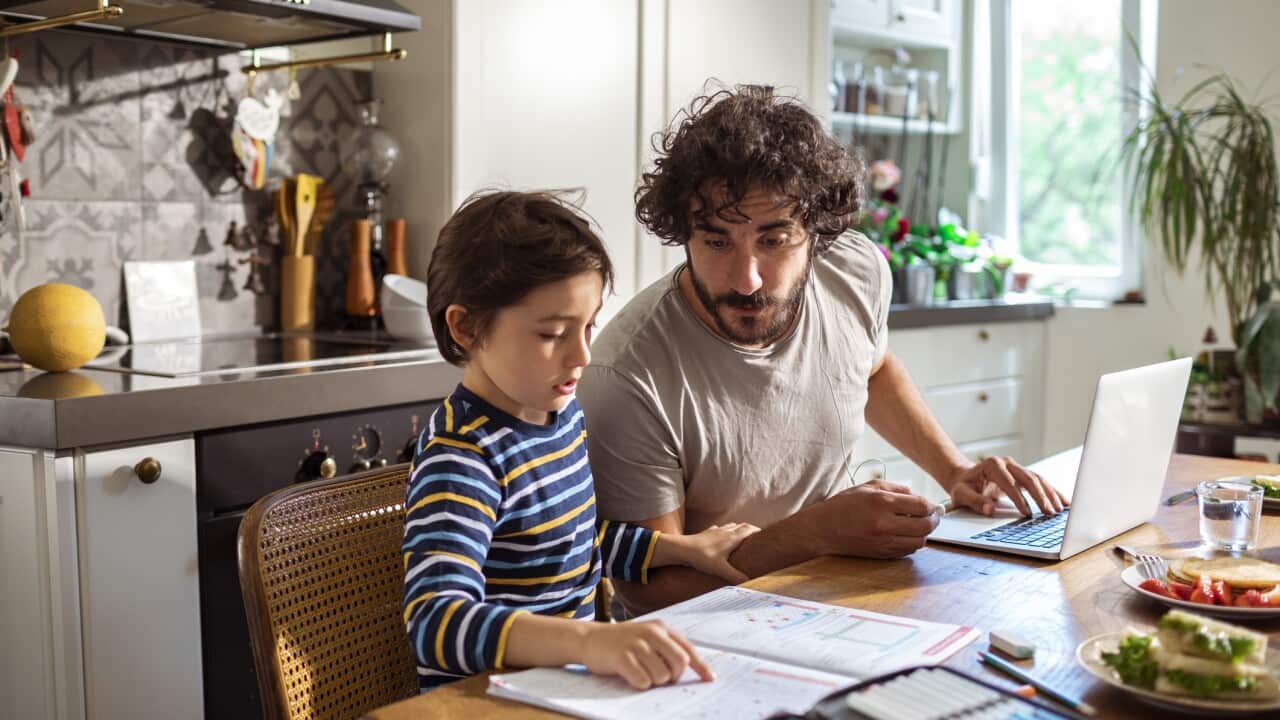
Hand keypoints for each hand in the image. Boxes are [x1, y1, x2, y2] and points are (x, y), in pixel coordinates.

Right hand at [580, 620, 713, 688]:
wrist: (589, 638)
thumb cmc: (622, 642)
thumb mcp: (647, 637)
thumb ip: (667, 648)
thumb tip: (690, 669)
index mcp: (661, 627)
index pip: (688, 649)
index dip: (701, 666)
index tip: (710, 679)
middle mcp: (652, 633)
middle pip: (680, 663)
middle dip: (673, 676)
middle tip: (661, 677)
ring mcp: (636, 644)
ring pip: (662, 675)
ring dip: (654, 681)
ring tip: (642, 673)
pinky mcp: (622, 657)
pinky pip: (643, 681)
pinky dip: (640, 684)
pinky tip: (631, 676)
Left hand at [672, 523, 759, 583]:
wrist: (681, 548)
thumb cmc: (701, 557)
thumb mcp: (720, 569)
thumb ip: (735, 576)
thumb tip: (749, 583)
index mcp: (732, 538)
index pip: (750, 530)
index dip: (759, 531)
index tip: (767, 536)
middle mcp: (725, 531)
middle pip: (742, 526)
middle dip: (751, 530)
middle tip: (757, 537)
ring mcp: (715, 531)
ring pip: (731, 525)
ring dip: (738, 529)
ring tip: (742, 537)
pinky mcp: (706, 533)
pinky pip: (719, 529)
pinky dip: (724, 531)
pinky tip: (721, 536)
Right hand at [816, 479, 939, 558]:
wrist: (822, 530)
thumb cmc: (843, 505)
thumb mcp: (868, 488)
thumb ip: (896, 488)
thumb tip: (918, 496)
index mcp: (882, 503)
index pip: (921, 506)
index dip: (931, 506)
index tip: (932, 506)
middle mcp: (885, 524)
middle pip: (925, 526)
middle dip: (933, 520)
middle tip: (933, 516)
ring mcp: (884, 542)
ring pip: (919, 542)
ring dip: (924, 534)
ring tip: (918, 526)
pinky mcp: (882, 554)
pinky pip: (907, 551)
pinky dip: (912, 543)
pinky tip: (906, 535)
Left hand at [944, 456, 1068, 515]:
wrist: (964, 477)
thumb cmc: (963, 486)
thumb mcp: (961, 494)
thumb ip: (975, 501)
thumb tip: (990, 510)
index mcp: (992, 465)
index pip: (1009, 483)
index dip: (1019, 498)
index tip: (1027, 513)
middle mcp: (1007, 463)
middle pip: (1028, 478)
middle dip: (1040, 496)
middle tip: (1049, 512)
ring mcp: (1016, 467)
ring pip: (1038, 479)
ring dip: (1050, 495)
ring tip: (1059, 510)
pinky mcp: (1022, 474)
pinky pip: (1040, 482)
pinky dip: (1052, 492)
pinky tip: (1063, 502)